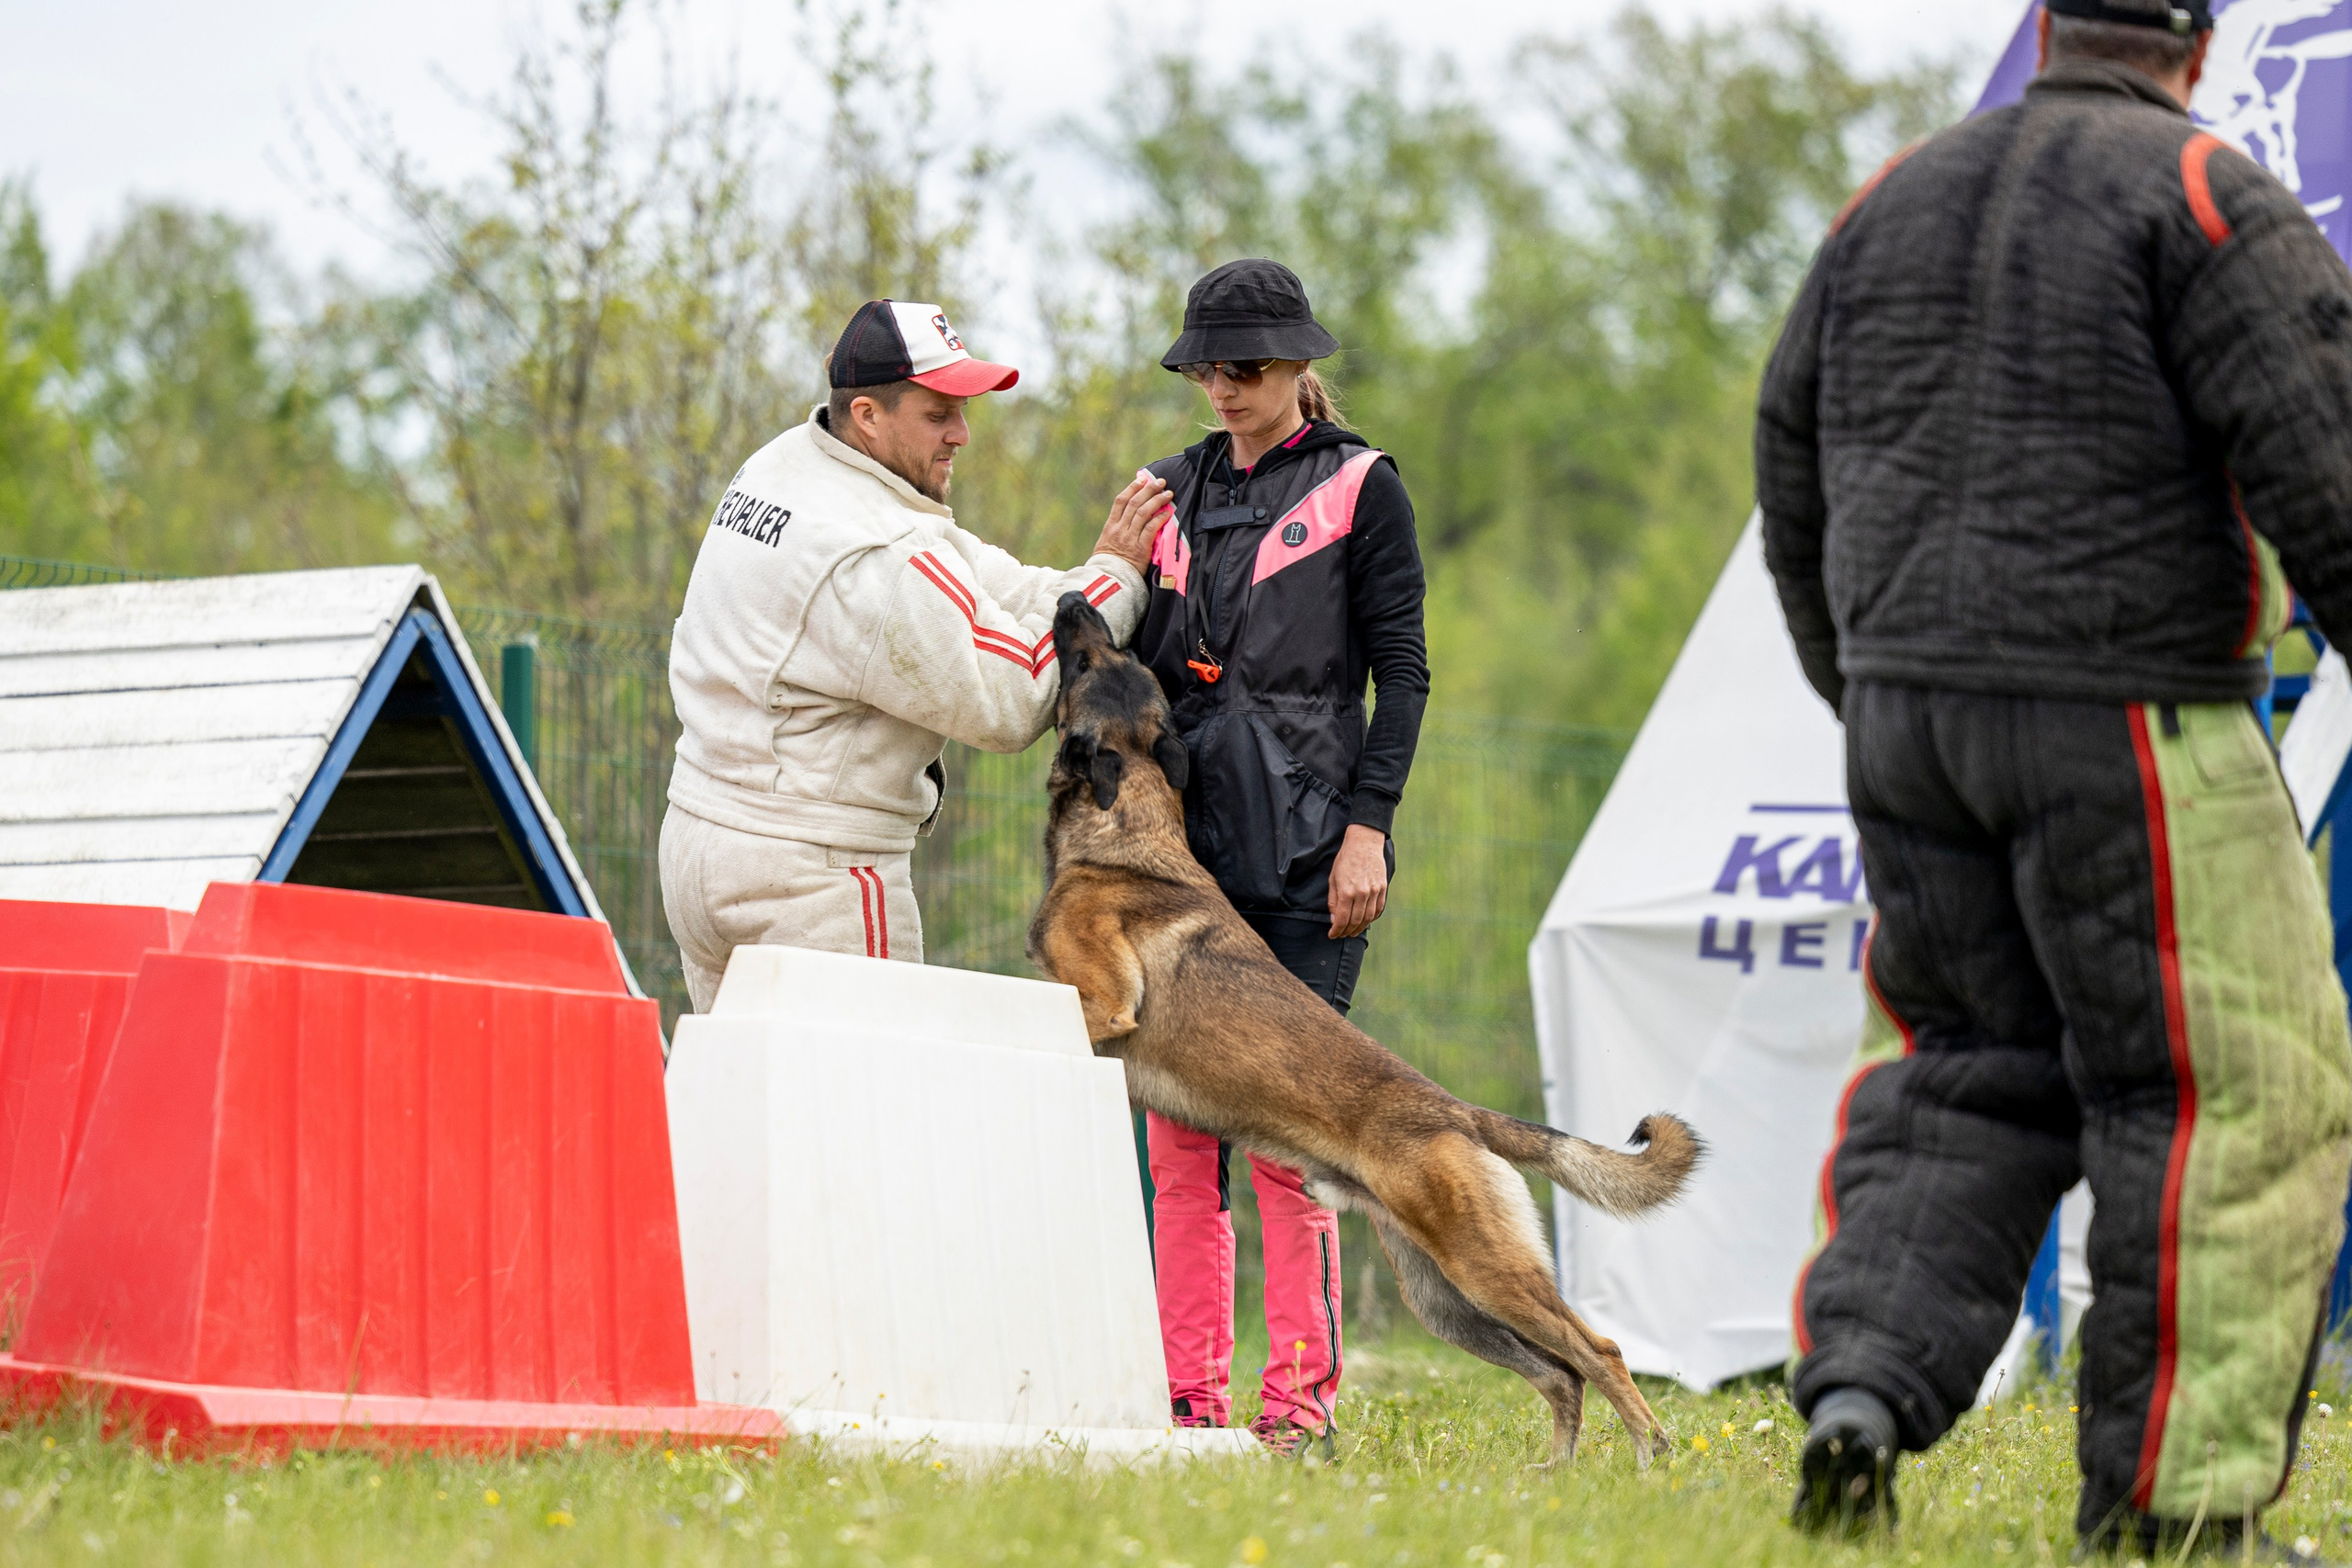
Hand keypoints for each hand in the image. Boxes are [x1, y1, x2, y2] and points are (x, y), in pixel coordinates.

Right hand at [1093, 472, 1171, 569]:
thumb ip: (1117, 532)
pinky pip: (1150, 529)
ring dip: (1157, 500)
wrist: (1107, 581)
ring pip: (1143, 512)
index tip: (1142, 479)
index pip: (1121, 501)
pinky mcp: (1139, 548)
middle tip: (1160, 481)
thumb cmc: (1108, 565)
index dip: (1132, 488)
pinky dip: (1159, 518)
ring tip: (1168, 493)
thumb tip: (1130, 521)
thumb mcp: (1106, 545)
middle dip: (1148, 489)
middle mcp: (1119, 529)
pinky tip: (1168, 512)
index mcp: (1110, 526)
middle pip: (1134, 503)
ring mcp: (1129, 538)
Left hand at [1328, 824, 1389, 939]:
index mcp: (1347, 891)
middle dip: (1347, 931)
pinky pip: (1378, 909)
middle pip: (1355, 921)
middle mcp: (1362, 894)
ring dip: (1359, 928)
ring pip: (1368, 918)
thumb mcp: (1333, 879)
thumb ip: (1333, 900)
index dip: (1336, 930)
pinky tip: (1365, 922)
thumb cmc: (1345, 860)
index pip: (1342, 919)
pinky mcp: (1382, 888)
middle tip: (1341, 935)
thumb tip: (1334, 919)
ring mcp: (1374, 891)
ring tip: (1352, 932)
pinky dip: (1371, 918)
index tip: (1332, 935)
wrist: (1364, 843)